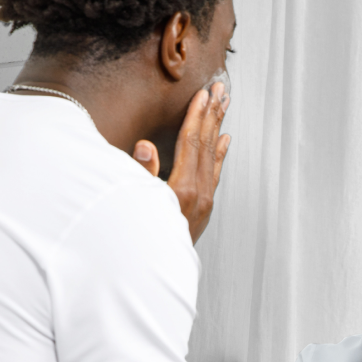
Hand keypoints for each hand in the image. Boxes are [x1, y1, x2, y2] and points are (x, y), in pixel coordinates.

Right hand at [131, 82, 230, 242]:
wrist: (153, 271)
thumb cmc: (142, 237)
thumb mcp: (136, 204)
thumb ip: (142, 174)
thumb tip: (146, 147)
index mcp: (182, 190)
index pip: (191, 144)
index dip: (197, 117)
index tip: (204, 95)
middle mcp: (199, 195)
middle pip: (207, 146)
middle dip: (213, 115)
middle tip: (221, 90)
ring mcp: (204, 203)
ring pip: (214, 157)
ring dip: (218, 129)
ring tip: (224, 106)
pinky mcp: (203, 209)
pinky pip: (215, 174)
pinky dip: (221, 155)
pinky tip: (226, 141)